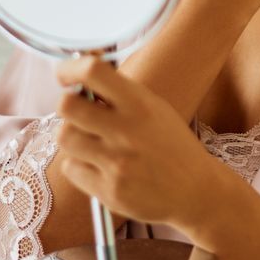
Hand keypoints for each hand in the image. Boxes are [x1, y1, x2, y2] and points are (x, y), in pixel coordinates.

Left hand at [54, 53, 224, 233]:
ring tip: (92, 141)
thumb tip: (78, 74)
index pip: (92, 72)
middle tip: (78, 112)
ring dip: (73, 137)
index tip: (64, 74)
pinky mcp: (109, 191)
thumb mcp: (154, 109)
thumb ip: (119, 93)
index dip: (70, 68)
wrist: (195, 190)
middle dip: (67, 105)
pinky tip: (101, 167)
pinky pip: (71, 169)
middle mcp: (127, 131)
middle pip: (67, 106)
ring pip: (65, 138)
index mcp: (140, 104)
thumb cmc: (170, 144)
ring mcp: (117, 163)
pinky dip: (80, 166)